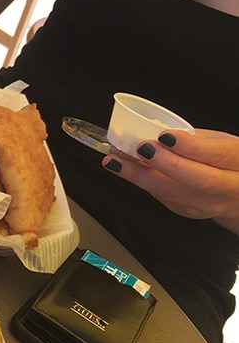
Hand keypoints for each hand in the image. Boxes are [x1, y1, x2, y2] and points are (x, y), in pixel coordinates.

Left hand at [103, 129, 238, 233]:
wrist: (234, 194)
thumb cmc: (225, 161)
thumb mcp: (219, 142)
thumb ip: (195, 138)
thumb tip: (156, 131)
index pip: (217, 155)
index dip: (190, 147)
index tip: (165, 136)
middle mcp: (228, 188)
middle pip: (199, 180)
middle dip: (166, 164)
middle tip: (141, 149)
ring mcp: (207, 205)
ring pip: (174, 194)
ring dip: (140, 176)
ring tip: (116, 162)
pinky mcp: (187, 212)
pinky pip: (163, 197)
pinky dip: (143, 182)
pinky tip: (126, 171)